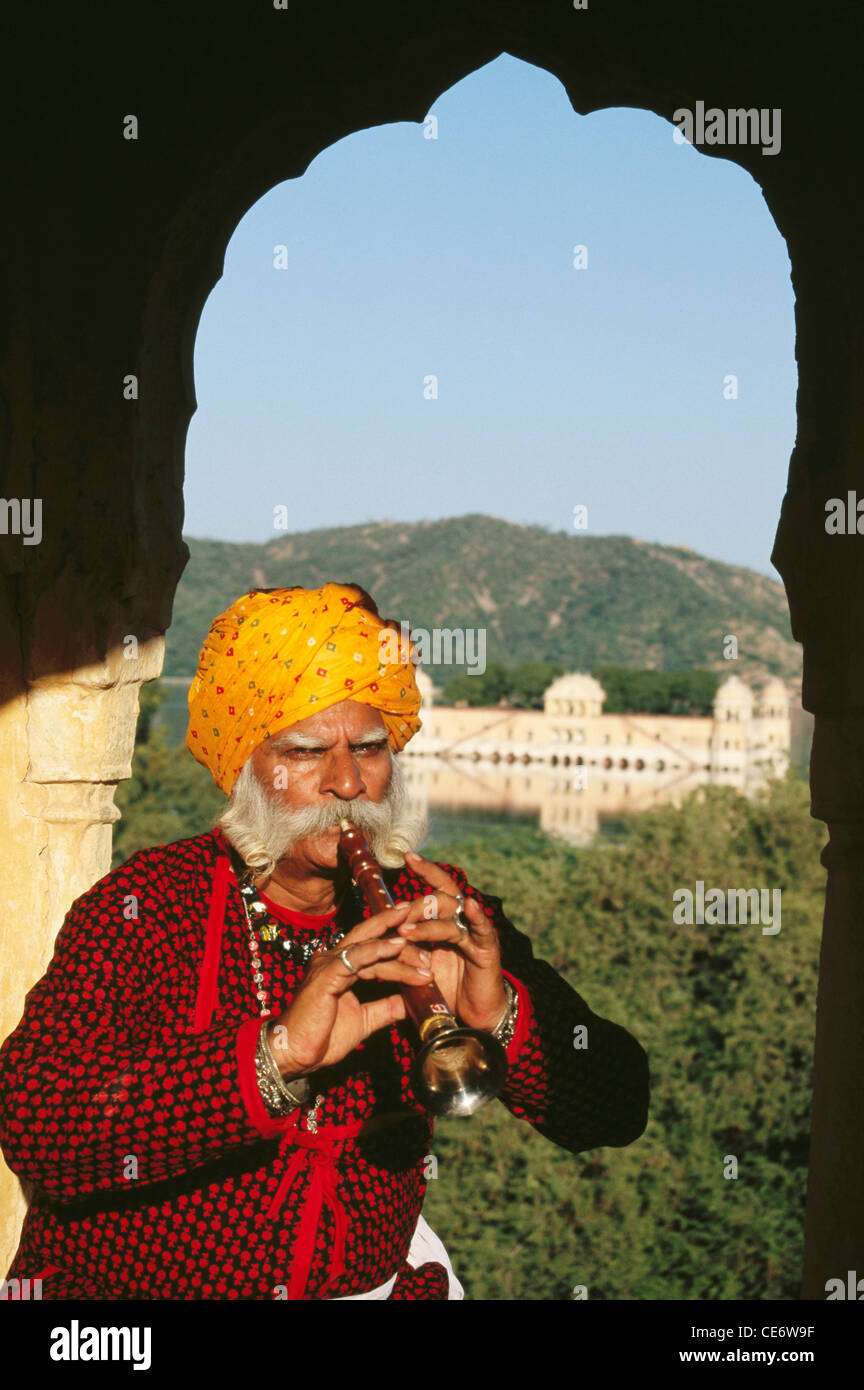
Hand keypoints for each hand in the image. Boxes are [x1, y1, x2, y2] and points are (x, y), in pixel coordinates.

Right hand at [267, 901, 438, 1078]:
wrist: (294, 1053)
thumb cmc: (322, 1037)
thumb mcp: (364, 1019)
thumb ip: (386, 1007)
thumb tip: (411, 1003)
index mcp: (339, 967)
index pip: (373, 947)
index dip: (398, 944)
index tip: (424, 945)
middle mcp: (333, 958)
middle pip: (371, 935)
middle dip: (396, 925)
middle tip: (425, 923)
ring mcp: (328, 963)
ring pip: (370, 947)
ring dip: (400, 950)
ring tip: (424, 954)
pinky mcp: (327, 974)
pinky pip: (357, 956)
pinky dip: (379, 949)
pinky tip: (398, 946)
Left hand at [395, 851, 507, 1032]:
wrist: (474, 1018)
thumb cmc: (447, 991)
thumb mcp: (421, 967)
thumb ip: (406, 950)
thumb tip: (379, 938)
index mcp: (447, 923)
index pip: (436, 890)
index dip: (426, 871)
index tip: (407, 856)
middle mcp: (463, 923)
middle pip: (441, 899)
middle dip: (417, 904)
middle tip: (398, 914)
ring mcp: (476, 935)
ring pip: (453, 916)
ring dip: (429, 922)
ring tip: (407, 929)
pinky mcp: (488, 951)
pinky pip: (483, 930)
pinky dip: (478, 917)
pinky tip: (470, 907)